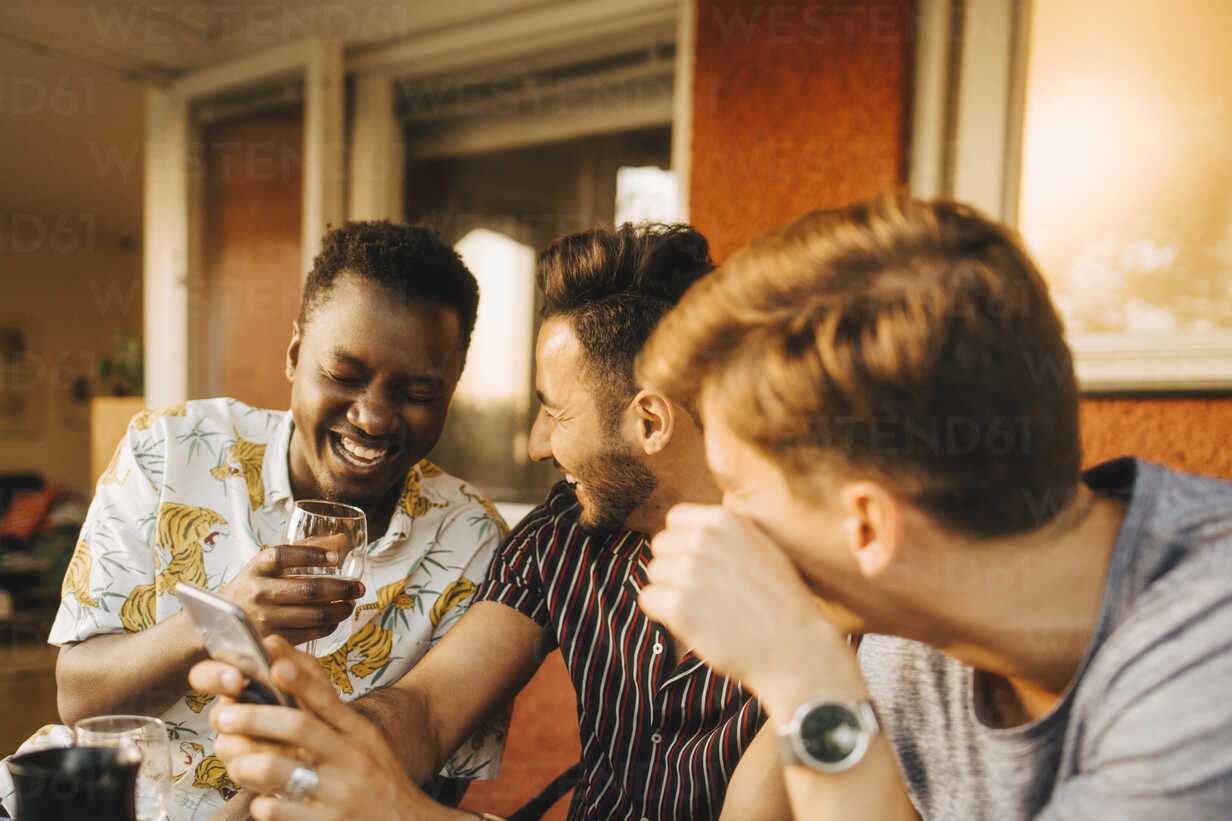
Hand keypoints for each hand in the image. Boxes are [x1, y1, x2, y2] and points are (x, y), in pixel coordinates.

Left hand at [197, 637, 437, 820]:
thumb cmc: (378, 780)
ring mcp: (339, 793)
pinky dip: (263, 804)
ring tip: (236, 765)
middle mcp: (351, 758)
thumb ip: (332, 714)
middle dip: (255, 717)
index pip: (327, 699)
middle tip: (224, 716)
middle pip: (298, 727)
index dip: (299, 678)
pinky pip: (280, 812)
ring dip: (248, 765)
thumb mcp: (365, 741)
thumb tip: (291, 671)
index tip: (272, 659)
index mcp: (359, 734)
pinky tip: (261, 801)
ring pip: (281, 771)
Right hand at [216, 546, 364, 646]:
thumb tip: (342, 540)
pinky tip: (335, 619)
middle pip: (308, 590)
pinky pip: (309, 633)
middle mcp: (258, 591)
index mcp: (256, 567)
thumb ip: (304, 549)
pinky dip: (328, 626)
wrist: (218, 622)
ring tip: (351, 603)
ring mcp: (263, 618)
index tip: (337, 557)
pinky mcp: (270, 639)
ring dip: (340, 609)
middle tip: (359, 587)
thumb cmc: (252, 587)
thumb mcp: (268, 565)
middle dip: (342, 588)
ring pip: (313, 614)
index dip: (313, 554)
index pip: (284, 555)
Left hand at [640, 504, 848, 693]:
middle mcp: (704, 540)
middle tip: (705, 592)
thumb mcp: (760, 547)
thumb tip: (687, 533)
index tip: (703, 566)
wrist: (795, 648)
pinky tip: (694, 623)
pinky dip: (663, 615)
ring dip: (670, 592)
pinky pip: (648, 600)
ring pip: (653, 574)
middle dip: (675, 568)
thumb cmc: (780, 602)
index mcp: (725, 520)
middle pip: (660, 546)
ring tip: (705, 609)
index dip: (685, 544)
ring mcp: (690, 572)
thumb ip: (724, 535)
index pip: (675, 519)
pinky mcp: (679, 606)